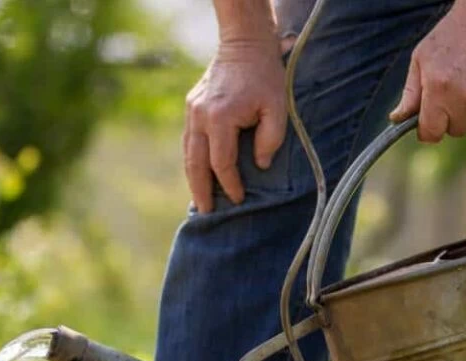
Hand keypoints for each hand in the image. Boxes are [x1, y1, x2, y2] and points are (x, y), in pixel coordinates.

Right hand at [184, 37, 286, 212]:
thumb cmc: (265, 76)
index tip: (238, 199)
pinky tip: (199, 173)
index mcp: (220, 118)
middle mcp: (200, 116)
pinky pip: (189, 140)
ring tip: (200, 199)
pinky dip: (193, 159)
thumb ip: (271, 139)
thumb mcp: (278, 106)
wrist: (244, 44)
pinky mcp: (191, 106)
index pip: (221, 163)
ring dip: (193, 177)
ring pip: (187, 153)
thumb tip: (260, 165)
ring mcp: (192, 111)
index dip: (230, 184)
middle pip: (195, 164)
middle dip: (201, 190)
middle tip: (206, 212)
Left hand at [389, 0, 465, 142]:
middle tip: (454, 90)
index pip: (432, 134)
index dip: (428, 128)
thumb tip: (396, 120)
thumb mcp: (421, 60)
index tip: (430, 118)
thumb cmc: (451, 36)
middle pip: (456, 131)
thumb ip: (410, 94)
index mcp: (439, 90)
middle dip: (451, 117)